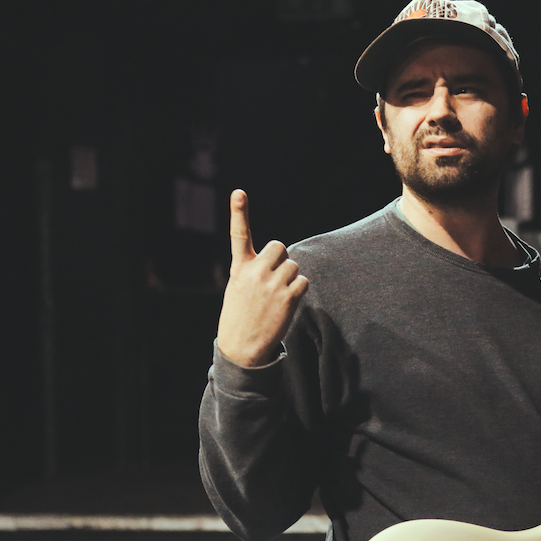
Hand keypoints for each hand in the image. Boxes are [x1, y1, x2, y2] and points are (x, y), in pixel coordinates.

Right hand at [216, 189, 309, 367]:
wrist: (242, 348)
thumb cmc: (240, 316)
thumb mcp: (237, 288)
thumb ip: (253, 270)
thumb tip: (279, 260)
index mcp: (239, 268)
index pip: (239, 235)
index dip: (239, 212)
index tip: (238, 193)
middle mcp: (254, 272)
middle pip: (279, 246)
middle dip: (281, 259)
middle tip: (273, 279)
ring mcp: (271, 284)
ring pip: (293, 265)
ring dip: (290, 278)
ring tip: (276, 296)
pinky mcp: (288, 297)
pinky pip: (303, 281)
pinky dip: (298, 290)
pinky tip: (286, 303)